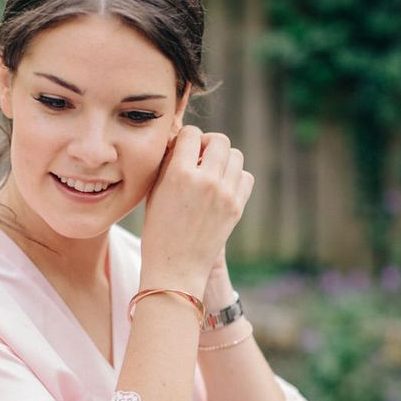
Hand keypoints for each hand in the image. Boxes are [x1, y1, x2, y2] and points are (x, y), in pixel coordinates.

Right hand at [140, 126, 253, 295]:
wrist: (176, 267)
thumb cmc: (158, 230)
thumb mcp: (154, 192)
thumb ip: (169, 164)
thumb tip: (182, 142)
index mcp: (179, 174)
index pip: (191, 134)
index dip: (186, 138)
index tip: (182, 148)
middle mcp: (206, 181)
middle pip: (219, 140)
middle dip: (208, 144)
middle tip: (200, 157)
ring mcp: (225, 194)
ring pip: (236, 155)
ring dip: (223, 158)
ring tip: (211, 172)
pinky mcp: (237, 208)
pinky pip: (246, 177)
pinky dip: (236, 177)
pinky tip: (222, 186)